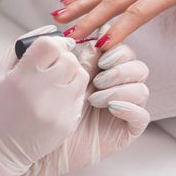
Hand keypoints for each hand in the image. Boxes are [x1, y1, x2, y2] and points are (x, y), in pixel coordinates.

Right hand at [0, 25, 89, 175]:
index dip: (54, 43)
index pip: (50, 45)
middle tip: (53, 67)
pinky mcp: (68, 123)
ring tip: (56, 83)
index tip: (52, 48)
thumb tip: (50, 30)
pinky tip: (56, 100)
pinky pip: (81, 97)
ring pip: (80, 76)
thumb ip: (22, 46)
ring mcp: (58, 109)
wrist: (0, 149)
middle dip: (63, 58)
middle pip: (69, 59)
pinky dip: (72, 94)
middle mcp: (41, 92)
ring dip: (71, 74)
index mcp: (21, 77)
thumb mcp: (0, 73)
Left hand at [11, 26, 149, 175]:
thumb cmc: (39, 109)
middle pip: (137, 65)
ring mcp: (122, 107)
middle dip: (119, 67)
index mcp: (98, 69)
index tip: (99, 51)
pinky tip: (110, 108)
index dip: (115, 47)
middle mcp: (113, 85)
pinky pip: (142, 115)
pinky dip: (129, 108)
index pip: (120, 49)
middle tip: (97, 78)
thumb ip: (74, 56)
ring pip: (141, 87)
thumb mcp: (53, 77)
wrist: (33, 144)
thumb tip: (92, 32)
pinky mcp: (125, 128)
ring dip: (119, 88)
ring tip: (94, 98)